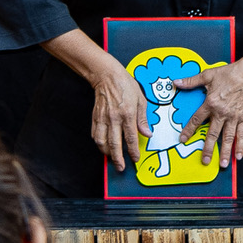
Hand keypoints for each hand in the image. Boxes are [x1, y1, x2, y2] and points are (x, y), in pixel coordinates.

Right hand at [89, 56, 150, 170]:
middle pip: (114, 144)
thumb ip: (143, 118)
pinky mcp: (95, 117)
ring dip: (107, 153)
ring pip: (102, 141)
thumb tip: (147, 133)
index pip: (131, 137)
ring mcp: (103, 118)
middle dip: (118, 158)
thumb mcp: (140, 99)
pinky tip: (103, 147)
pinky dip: (98, 143)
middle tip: (121, 167)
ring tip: (112, 158)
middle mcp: (114, 118)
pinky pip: (95, 134)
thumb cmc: (125, 85)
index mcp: (127, 114)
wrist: (106, 75)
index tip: (135, 159)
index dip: (133, 151)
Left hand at [172, 60, 242, 167]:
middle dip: (208, 149)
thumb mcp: (207, 75)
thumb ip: (191, 81)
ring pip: (227, 137)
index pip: (197, 120)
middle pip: (212, 134)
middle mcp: (221, 113)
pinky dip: (241, 145)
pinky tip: (239, 156)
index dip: (189, 130)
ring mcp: (233, 117)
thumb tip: (177, 82)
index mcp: (211, 103)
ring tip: (223, 164)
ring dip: (225, 151)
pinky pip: (241, 134)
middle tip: (205, 160)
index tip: (183, 139)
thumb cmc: (229, 74)